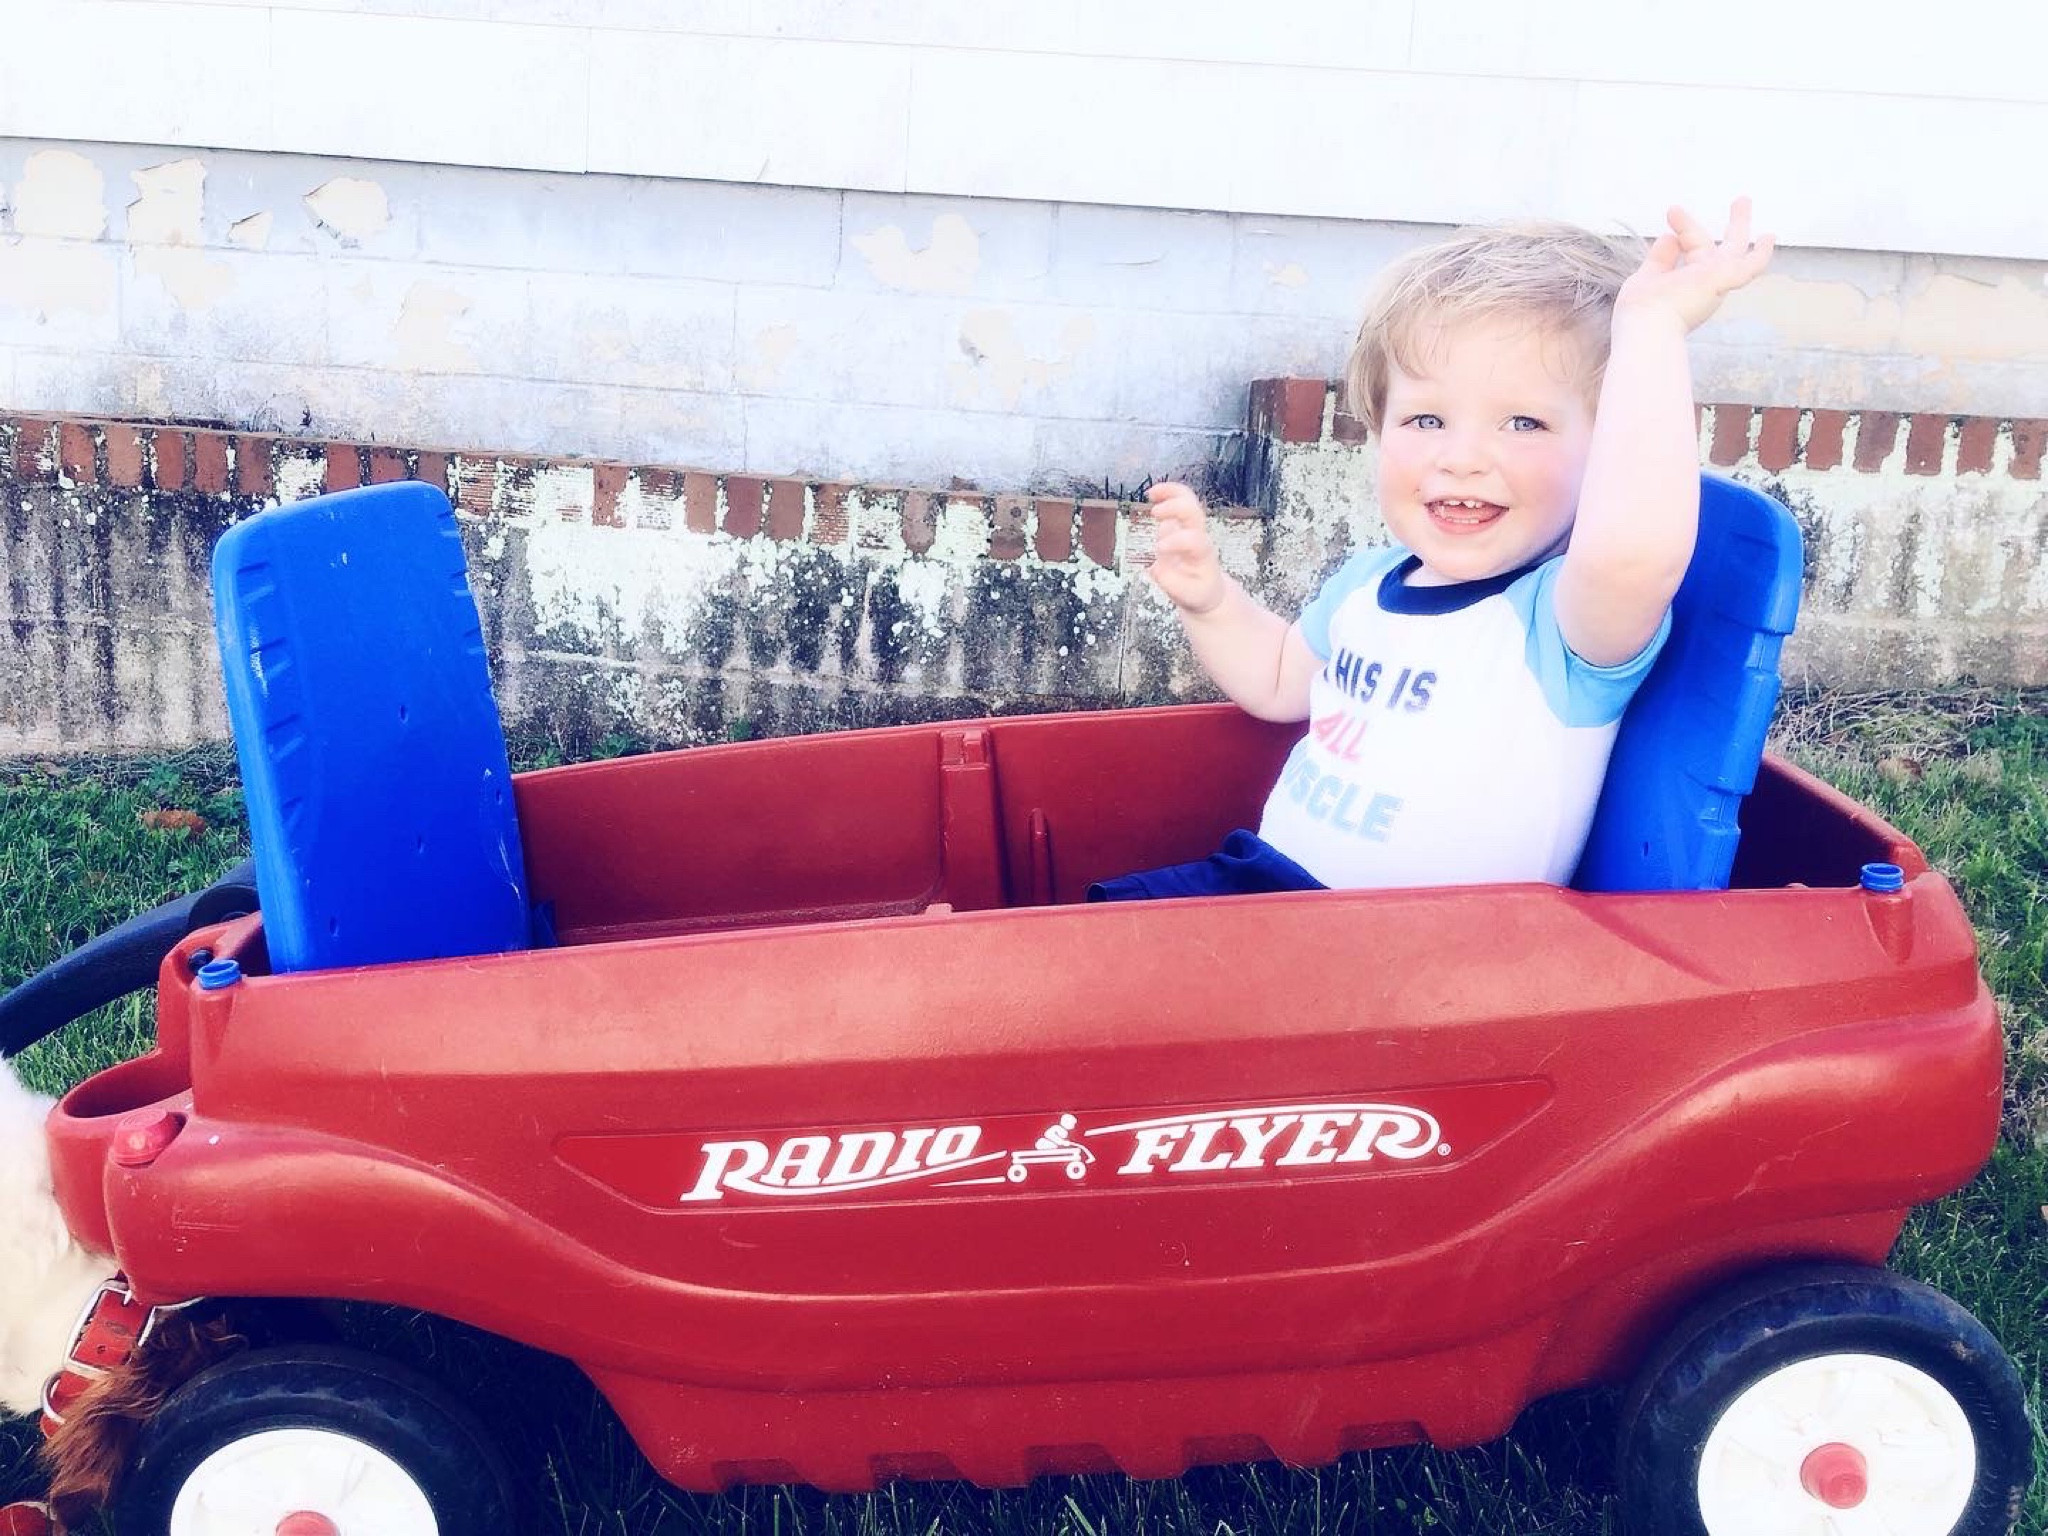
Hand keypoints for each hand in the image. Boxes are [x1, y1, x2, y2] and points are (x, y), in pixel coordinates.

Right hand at [1143, 482, 1226, 614]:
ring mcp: (1191, 527)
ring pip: (1188, 500)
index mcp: (1202, 555)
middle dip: (1175, 508)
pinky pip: (1179, 501)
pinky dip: (1167, 493)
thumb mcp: (1186, 596)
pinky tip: (1152, 494)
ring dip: (1171, 493)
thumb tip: (1154, 566)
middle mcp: (1199, 536)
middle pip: (1193, 513)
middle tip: (1155, 513)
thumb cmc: (1197, 591)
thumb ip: (1170, 582)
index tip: (1160, 550)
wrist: (1208, 588)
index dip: (1177, 541)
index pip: (1193, 540)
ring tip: (1151, 494)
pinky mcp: (1183, 524)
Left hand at [1616, 197, 1774, 333]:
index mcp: (1687, 285)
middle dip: (1726, 227)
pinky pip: (1751, 266)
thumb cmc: (1641, 313)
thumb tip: (1669, 235)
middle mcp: (1704, 284)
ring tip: (1744, 200)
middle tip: (1742, 201)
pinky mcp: (1724, 277)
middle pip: (1721, 249)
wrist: (1647, 329)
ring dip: (1740, 223)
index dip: (1682, 228)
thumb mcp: (1647, 278)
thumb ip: (1660, 260)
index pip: (1688, 247)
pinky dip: (1761, 254)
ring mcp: (1715, 280)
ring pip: (1735, 249)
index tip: (1672, 211)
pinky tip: (1769, 238)